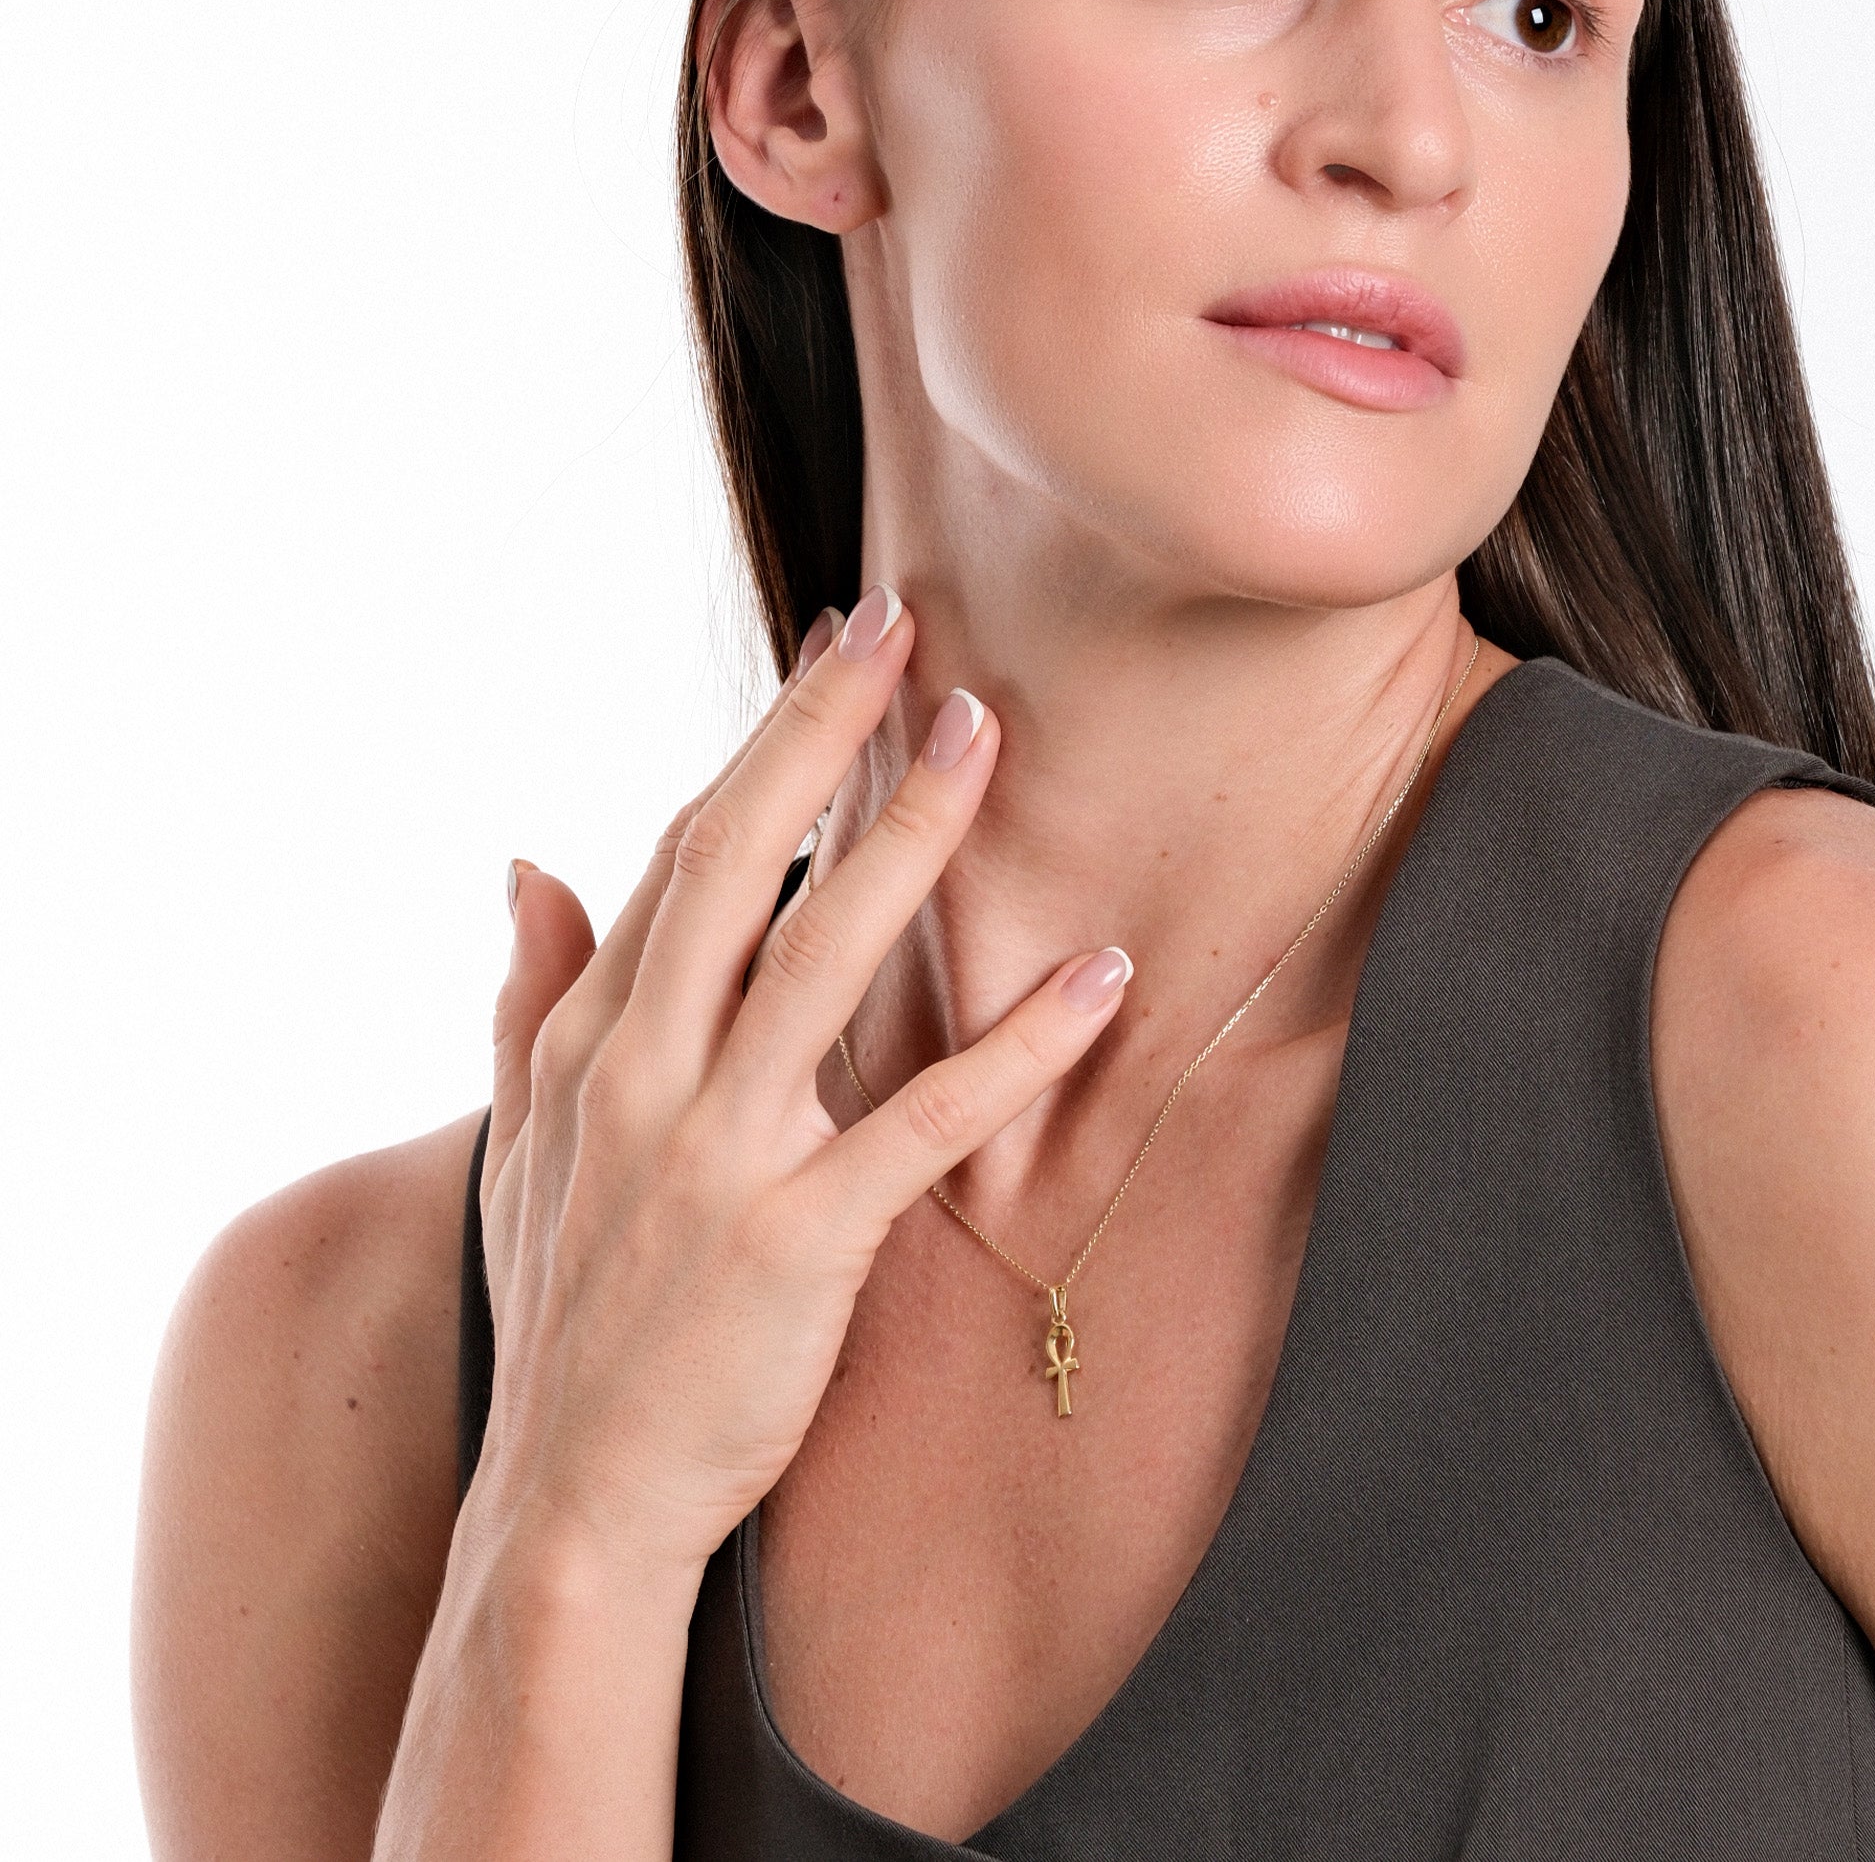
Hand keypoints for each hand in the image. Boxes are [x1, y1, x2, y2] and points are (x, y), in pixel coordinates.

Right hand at [471, 590, 1127, 1588]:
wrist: (572, 1510)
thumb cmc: (566, 1316)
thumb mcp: (517, 1143)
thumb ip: (529, 992)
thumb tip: (524, 859)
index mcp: (595, 1043)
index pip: (685, 854)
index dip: (766, 739)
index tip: (838, 644)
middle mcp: (648, 1077)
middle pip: (741, 865)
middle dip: (823, 733)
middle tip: (905, 624)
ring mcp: (722, 1154)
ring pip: (825, 960)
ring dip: (912, 840)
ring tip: (990, 738)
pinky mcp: (803, 1239)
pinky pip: (926, 1119)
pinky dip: (1017, 1045)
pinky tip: (1098, 975)